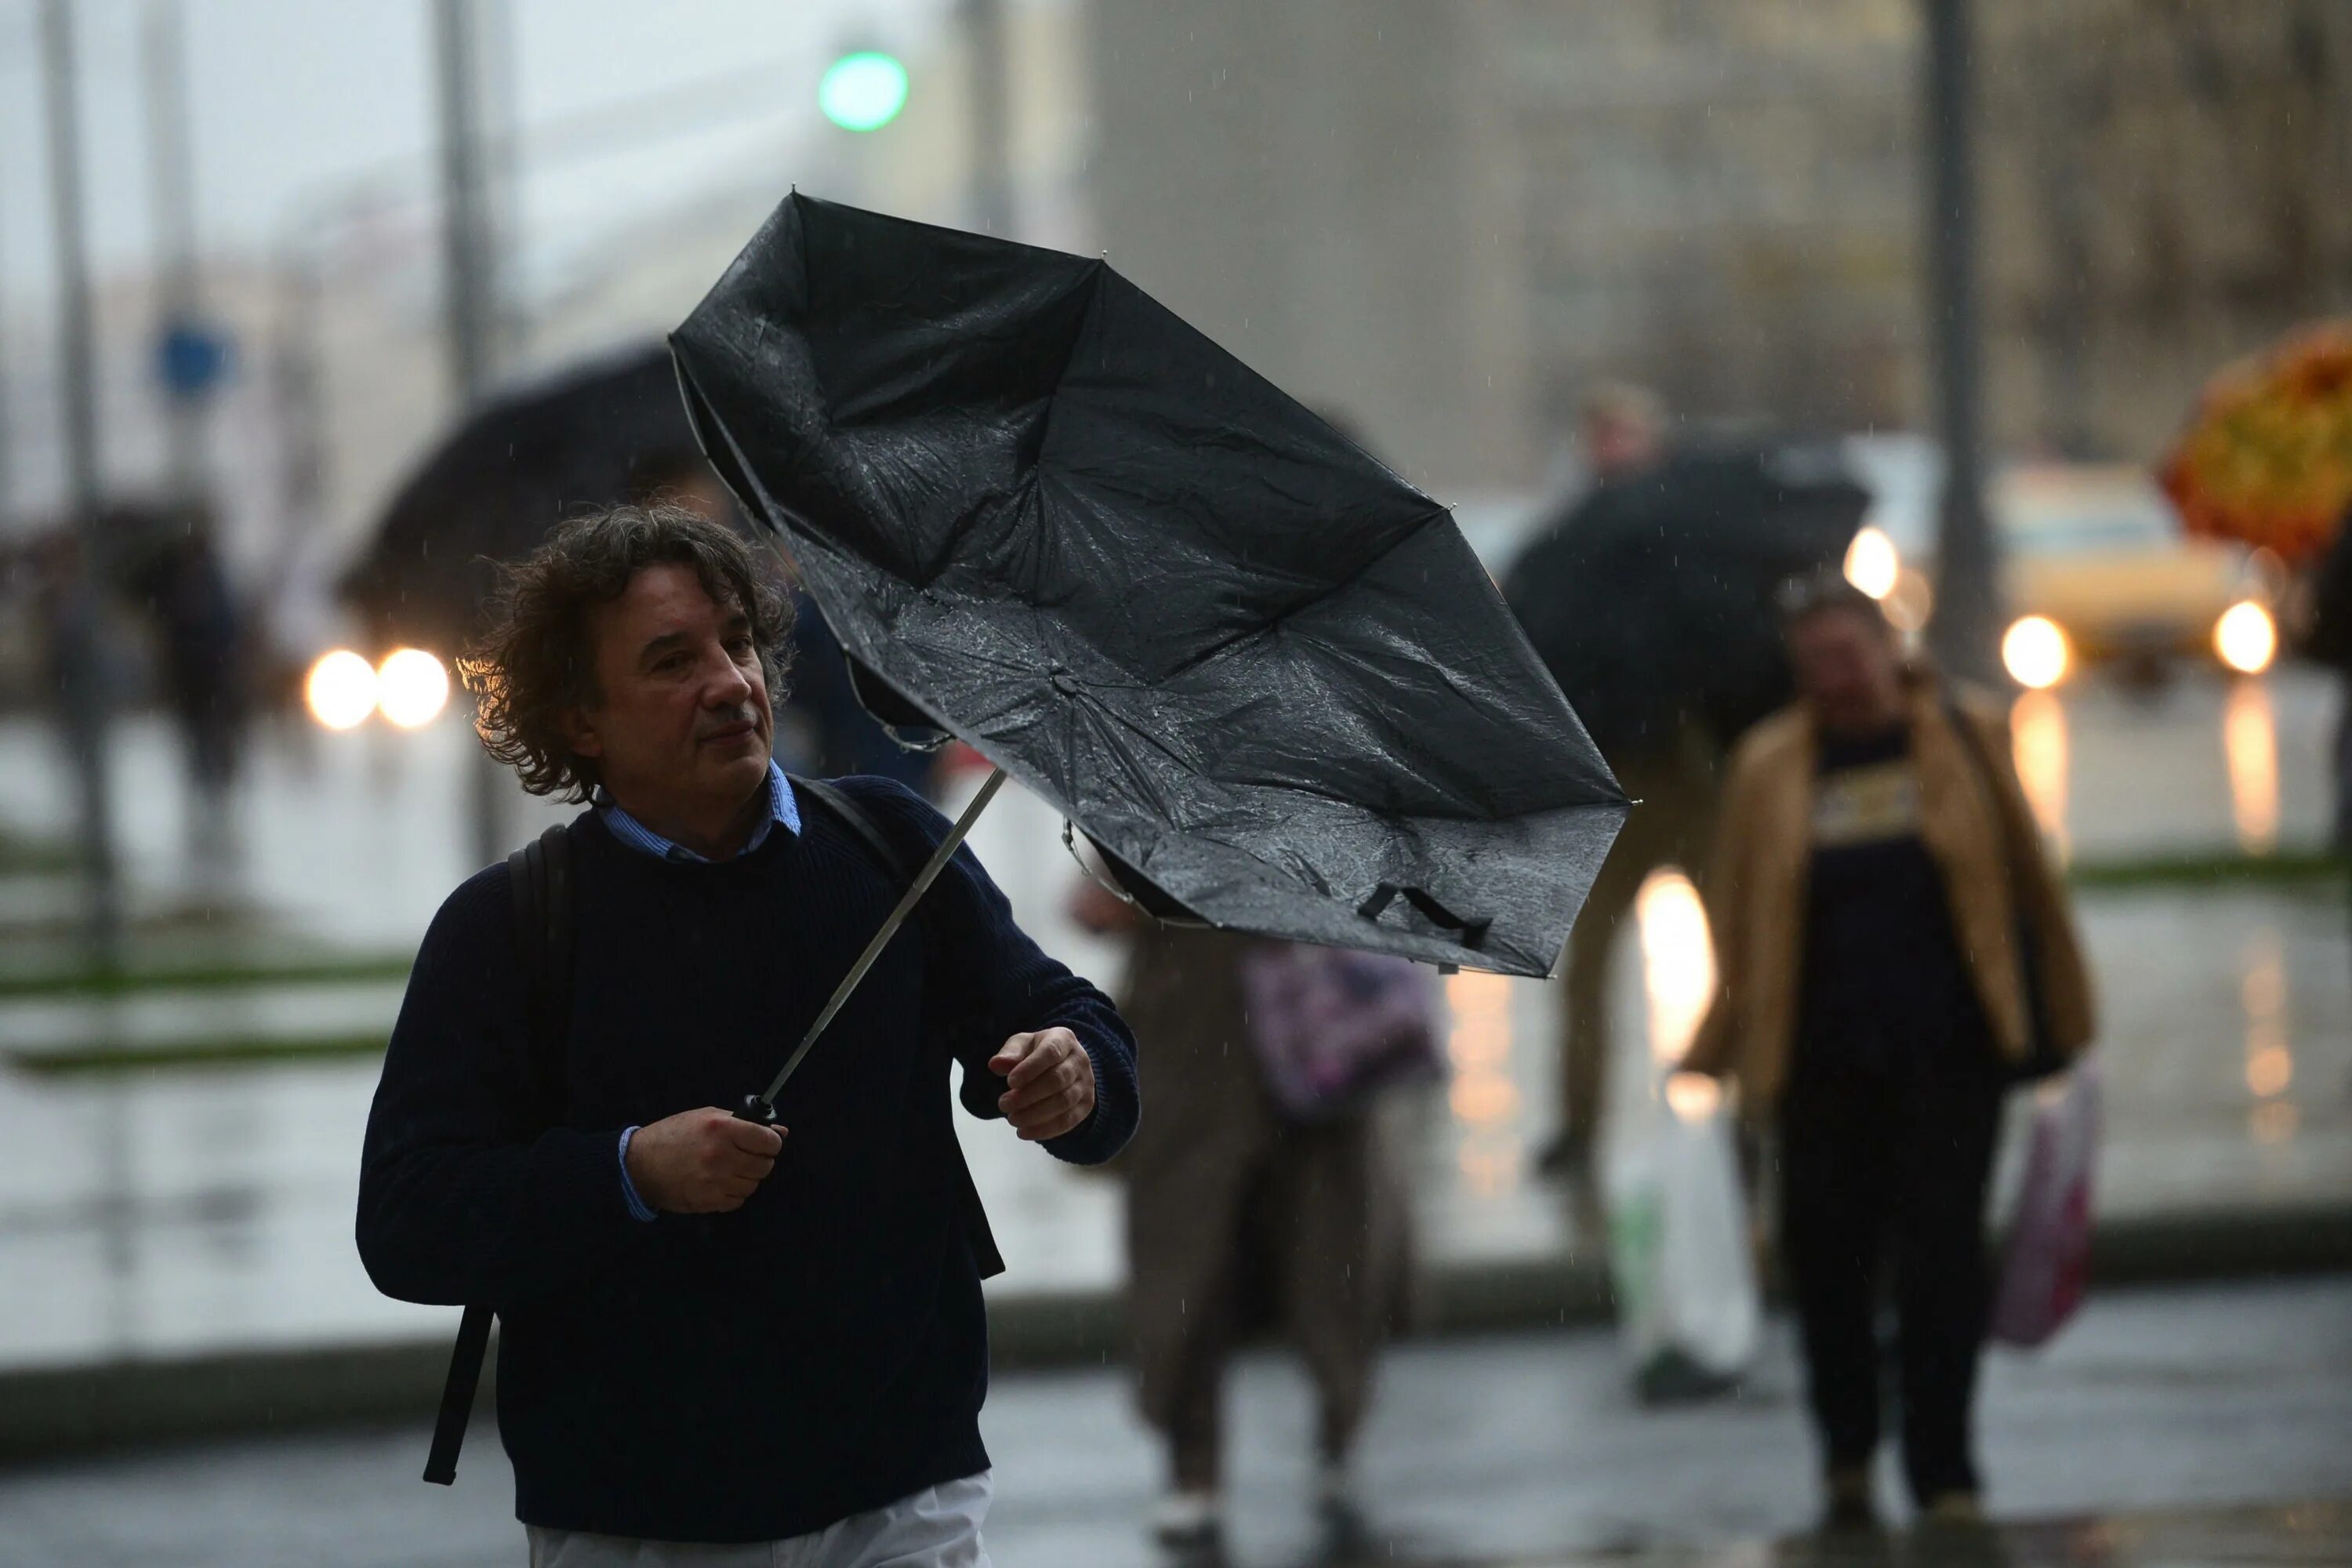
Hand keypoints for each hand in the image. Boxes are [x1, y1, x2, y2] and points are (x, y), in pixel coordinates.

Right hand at [625, 1107, 785, 1213]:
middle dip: (759, 1160)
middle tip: (745, 1156)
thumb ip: (744, 1122)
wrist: (640, 1164)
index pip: (768, 1141)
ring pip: (753, 1185)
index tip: (765, 1143)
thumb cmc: (675, 1134)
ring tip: (728, 1168)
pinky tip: (719, 1182)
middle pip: (764, 1166)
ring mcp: (714, 1182)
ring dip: (746, 1178)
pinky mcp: (708, 1202)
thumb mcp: (707, 1117)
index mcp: (721, 1128)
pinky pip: (738, 1201)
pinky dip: (733, 1193)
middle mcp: (720, 1156)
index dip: (771, 1142)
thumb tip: (781, 1132)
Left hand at [988, 1028, 1095, 1141]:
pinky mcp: (1086, 1105)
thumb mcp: (1022, 1045)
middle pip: (1058, 1080)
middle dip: (1028, 1095)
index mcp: (1063, 1039)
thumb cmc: (1037, 1053)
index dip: (1030, 1068)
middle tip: (1003, 1105)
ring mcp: (1086, 1084)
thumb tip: (995, 1065)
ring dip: (1035, 1114)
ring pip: (1064, 1102)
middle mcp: (1080, 1061)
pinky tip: (1024, 1132)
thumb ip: (1010, 1053)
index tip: (1010, 1082)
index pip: (1051, 1052)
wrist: (1062, 1064)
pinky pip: (1068, 1121)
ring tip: (1013, 1119)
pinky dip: (1045, 1129)